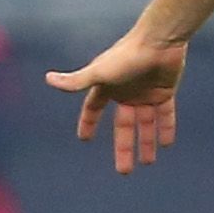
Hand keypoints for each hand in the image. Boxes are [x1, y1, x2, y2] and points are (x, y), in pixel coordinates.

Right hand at [45, 31, 189, 174]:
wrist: (159, 41)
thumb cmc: (127, 56)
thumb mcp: (100, 72)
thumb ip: (76, 81)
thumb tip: (47, 78)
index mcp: (107, 87)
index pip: (93, 108)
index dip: (88, 123)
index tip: (84, 139)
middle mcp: (126, 92)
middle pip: (123, 126)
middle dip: (123, 147)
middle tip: (124, 171)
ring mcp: (146, 93)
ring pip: (145, 123)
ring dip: (146, 142)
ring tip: (148, 162)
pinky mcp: (165, 91)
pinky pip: (165, 114)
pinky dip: (165, 128)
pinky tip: (166, 144)